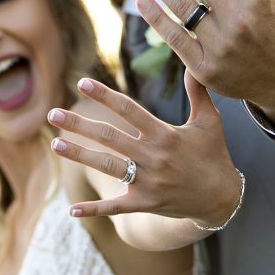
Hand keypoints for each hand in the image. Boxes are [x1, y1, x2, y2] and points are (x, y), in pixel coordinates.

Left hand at [47, 71, 240, 225]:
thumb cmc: (213, 155)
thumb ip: (198, 93)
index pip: (129, 110)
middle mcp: (153, 157)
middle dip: (80, 125)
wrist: (221, 198)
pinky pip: (116, 207)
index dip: (105, 96)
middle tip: (53, 114)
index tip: (82, 83)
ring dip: (79, 155)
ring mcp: (148, 182)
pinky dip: (94, 210)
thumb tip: (194, 65)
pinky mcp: (145, 204)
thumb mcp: (210, 122)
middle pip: (110, 137)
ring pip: (107, 166)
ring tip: (55, 144)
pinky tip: (72, 209)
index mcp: (165, 135)